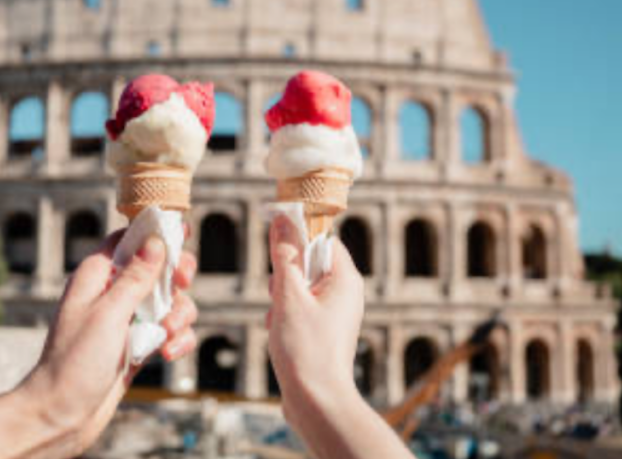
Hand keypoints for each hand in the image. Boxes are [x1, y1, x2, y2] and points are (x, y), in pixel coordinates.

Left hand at [19, 231, 198, 455]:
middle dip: (176, 277)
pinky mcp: (139, 343)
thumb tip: (156, 241)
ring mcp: (127, 319)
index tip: (182, 233)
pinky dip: (177, 339)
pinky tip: (168, 353)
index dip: (156, 233)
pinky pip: (170, 331)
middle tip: (182, 284)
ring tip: (167, 335)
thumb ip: (135, 277)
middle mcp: (113, 292)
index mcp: (97, 275)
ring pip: (170, 301)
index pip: (130, 238)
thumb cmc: (74, 361)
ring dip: (179, 315)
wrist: (63, 414)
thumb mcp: (108, 313)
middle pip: (158, 267)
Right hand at [266, 216, 366, 454]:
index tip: (276, 244)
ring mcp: (335, 313)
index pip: (322, 239)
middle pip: (308, 263)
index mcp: (345, 279)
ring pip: (299, 288)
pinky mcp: (324, 331)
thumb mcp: (289, 296)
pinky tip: (280, 335)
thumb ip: (284, 256)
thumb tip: (282, 220)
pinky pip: (300, 309)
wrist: (317, 402)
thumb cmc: (306, 350)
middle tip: (279, 296)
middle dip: (285, 276)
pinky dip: (284, 317)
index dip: (298, 237)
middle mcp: (345, 293)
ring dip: (281, 299)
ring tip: (280, 321)